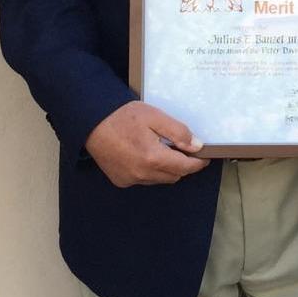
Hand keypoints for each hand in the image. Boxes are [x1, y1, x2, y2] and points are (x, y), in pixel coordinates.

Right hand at [84, 100, 208, 186]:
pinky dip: (150, 171)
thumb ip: (178, 132)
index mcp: (153, 158)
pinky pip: (144, 180)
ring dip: (166, 169)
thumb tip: (196, 146)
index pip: (185, 167)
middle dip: (183, 165)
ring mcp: (130, 179)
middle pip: (174, 176)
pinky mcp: (121, 180)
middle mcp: (142, 173)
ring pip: (160, 179)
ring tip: (163, 150)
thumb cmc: (123, 116)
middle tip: (183, 149)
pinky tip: (146, 155)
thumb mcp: (155, 117)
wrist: (92, 122)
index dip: (198, 163)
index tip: (205, 157)